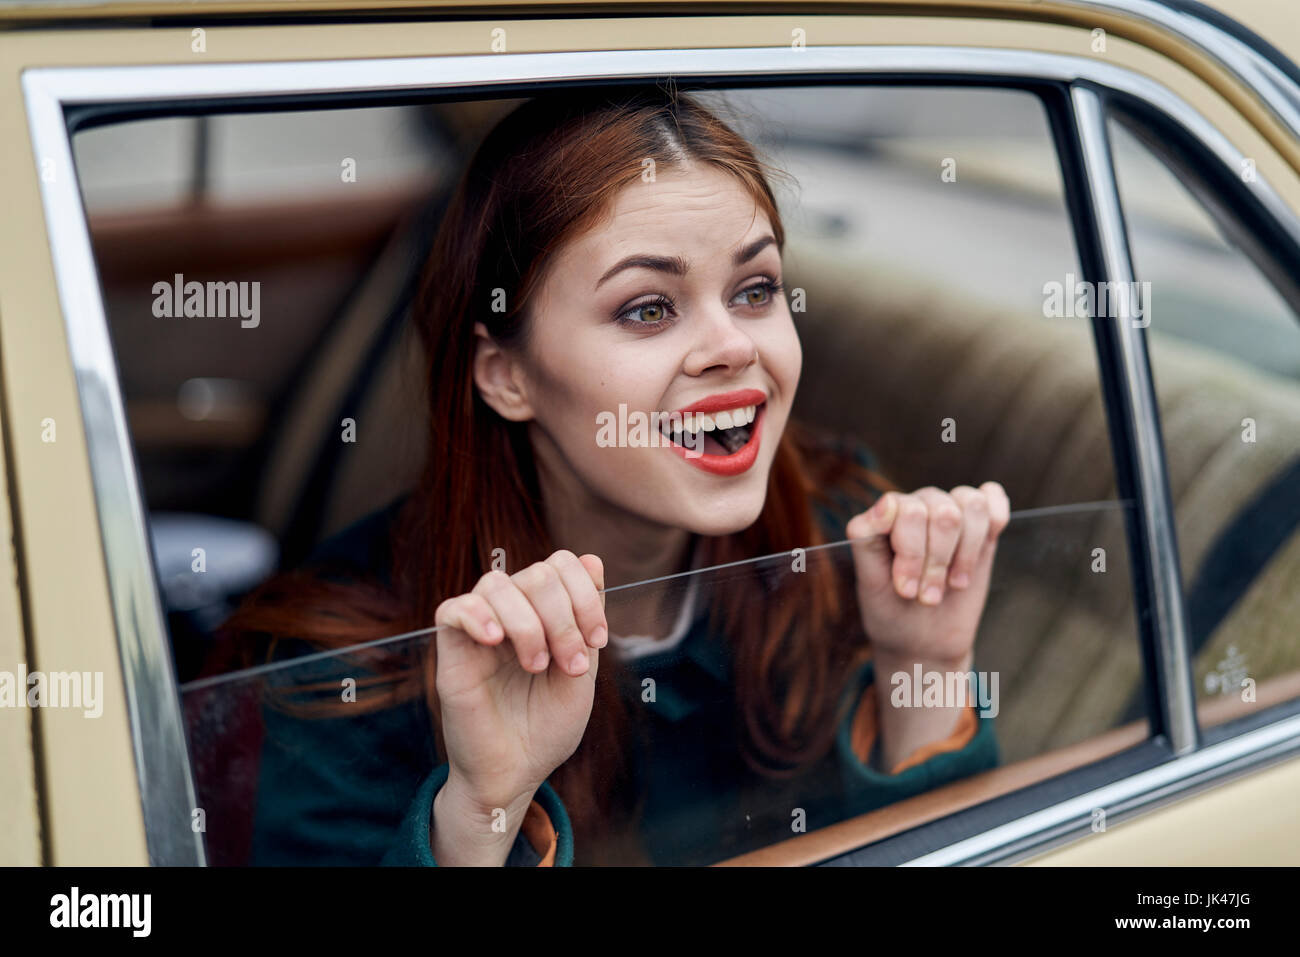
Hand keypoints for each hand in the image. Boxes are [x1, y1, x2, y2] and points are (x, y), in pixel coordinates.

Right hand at [432, 550, 606, 836]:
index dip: (585, 594)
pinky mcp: (452, 650)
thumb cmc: (547, 726)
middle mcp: (513, 612)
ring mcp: (480, 628)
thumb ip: (586, 618)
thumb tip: (593, 559)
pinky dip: (477, 617)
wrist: (516, 771)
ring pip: (496, 584)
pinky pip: (453, 609)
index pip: (562, 564)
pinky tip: (496, 642)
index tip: (598, 640)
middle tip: (568, 664)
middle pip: (536, 574)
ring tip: (535, 665)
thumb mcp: (582, 671)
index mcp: (546, 612)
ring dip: (527, 623)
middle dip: (562, 618)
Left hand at [846, 483, 1009, 670]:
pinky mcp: (980, 527)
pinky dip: (994, 520)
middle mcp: (917, 506)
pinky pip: (993, 498)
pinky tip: (982, 548)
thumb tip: (886, 502)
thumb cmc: (891, 611)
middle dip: (938, 562)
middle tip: (928, 595)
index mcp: (886, 515)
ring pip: (971, 505)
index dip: (912, 553)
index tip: (906, 590)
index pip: (909, 511)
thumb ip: (868, 538)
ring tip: (953, 583)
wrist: (923, 641)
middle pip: (944, 512)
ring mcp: (949, 513)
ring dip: (965, 553)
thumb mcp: (871, 582)